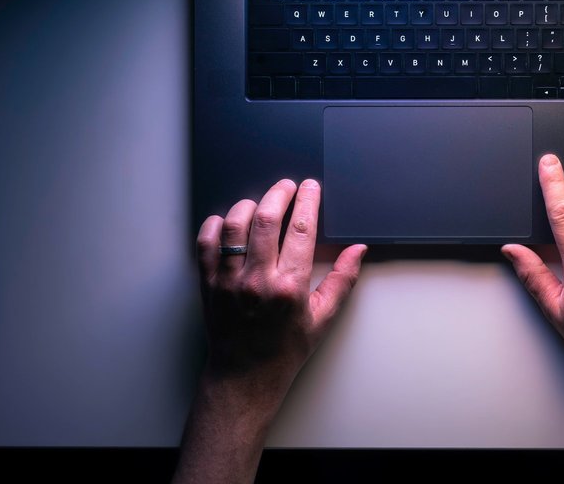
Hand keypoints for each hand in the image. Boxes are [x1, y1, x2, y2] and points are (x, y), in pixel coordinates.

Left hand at [175, 179, 363, 483]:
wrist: (245, 377)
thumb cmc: (285, 351)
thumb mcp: (322, 319)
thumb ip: (341, 281)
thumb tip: (358, 250)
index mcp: (289, 287)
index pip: (301, 229)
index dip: (307, 201)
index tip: (310, 187)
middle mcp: (257, 280)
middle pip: (265, 218)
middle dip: (278, 194)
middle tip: (287, 186)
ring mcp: (228, 281)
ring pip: (234, 225)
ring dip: (247, 206)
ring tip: (259, 203)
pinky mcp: (207, 284)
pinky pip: (206, 243)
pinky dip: (215, 226)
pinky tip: (227, 222)